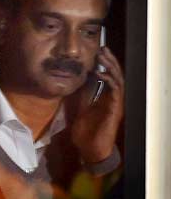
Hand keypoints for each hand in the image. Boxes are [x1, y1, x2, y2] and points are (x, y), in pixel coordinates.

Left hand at [71, 46, 123, 163]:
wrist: (90, 150)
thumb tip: (80, 81)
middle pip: (115, 75)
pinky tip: (100, 73)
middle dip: (109, 61)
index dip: (104, 64)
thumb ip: (83, 96)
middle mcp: (112, 99)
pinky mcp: (115, 109)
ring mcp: (115, 103)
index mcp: (105, 98)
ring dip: (111, 66)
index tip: (97, 53)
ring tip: (103, 55)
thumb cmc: (86, 133)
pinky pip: (115, 91)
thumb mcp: (81, 109)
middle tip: (102, 48)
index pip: (108, 76)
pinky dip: (109, 80)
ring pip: (118, 79)